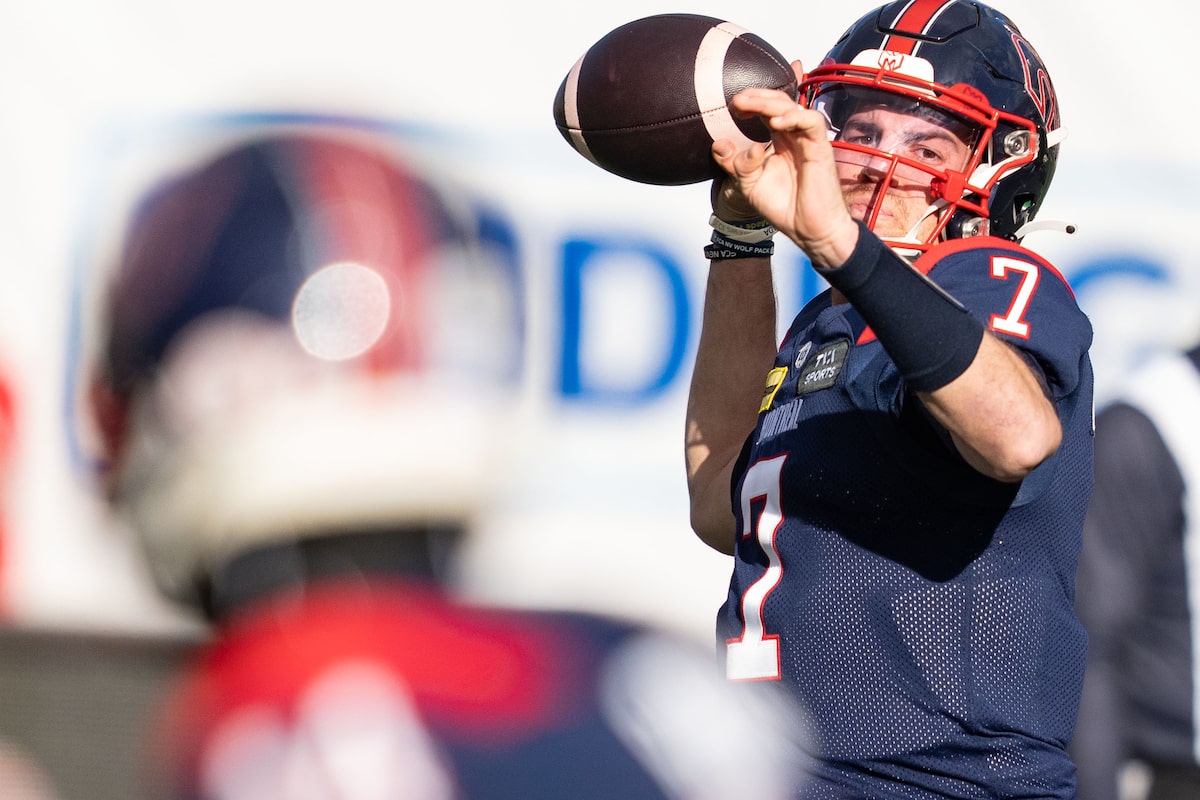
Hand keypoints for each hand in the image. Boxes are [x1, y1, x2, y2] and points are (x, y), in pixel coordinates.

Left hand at [710, 62, 858, 268]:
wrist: (808, 230)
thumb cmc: (785, 206)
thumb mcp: (749, 184)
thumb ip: (734, 164)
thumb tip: (719, 144)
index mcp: (779, 140)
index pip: (766, 110)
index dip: (750, 103)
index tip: (731, 107)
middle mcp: (794, 135)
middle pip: (779, 101)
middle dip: (756, 96)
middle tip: (736, 100)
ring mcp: (808, 140)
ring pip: (793, 106)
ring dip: (769, 102)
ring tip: (748, 105)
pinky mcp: (820, 148)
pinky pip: (812, 122)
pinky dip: (794, 117)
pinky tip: (775, 123)